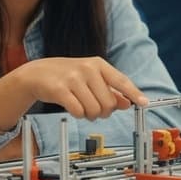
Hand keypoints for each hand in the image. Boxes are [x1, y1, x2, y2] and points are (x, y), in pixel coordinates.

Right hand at [11, 57, 147, 126]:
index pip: (121, 80)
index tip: (144, 103)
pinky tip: (73, 108)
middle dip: (104, 111)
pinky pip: (78, 112)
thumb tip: (128, 103)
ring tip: (83, 108)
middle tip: (95, 110)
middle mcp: (87, 69)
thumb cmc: (68, 76)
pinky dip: (78, 115)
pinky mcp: (59, 89)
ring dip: (90, 115)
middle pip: (108, 102)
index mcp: (98, 64)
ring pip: (94, 109)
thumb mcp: (91, 78)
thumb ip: (110, 90)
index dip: (133, 93)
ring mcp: (73, 78)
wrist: (37, 73)